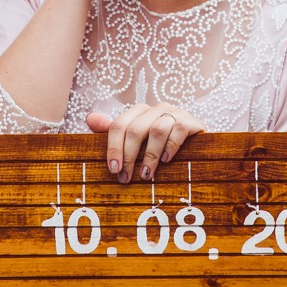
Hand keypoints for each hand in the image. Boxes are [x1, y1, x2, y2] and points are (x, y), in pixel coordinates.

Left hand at [86, 103, 205, 182]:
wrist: (197, 145)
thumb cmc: (161, 145)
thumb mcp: (137, 140)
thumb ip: (113, 131)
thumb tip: (89, 119)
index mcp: (140, 112)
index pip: (119, 125)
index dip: (113, 147)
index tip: (113, 169)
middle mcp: (156, 108)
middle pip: (136, 129)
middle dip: (129, 156)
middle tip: (126, 178)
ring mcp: (175, 113)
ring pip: (156, 130)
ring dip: (149, 155)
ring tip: (146, 175)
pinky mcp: (192, 121)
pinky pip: (179, 129)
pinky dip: (170, 146)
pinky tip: (166, 160)